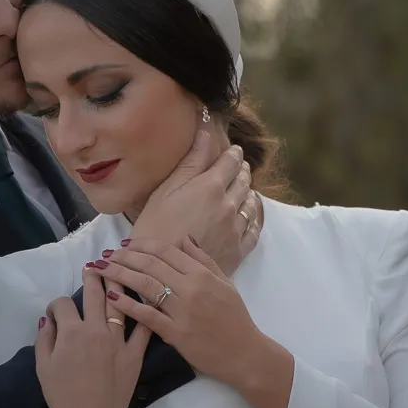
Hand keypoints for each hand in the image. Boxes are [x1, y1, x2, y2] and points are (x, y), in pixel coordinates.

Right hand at [35, 272, 152, 407]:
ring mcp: (118, 341)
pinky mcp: (135, 355)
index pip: (62, 304)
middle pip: (94, 294)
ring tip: (119, 271)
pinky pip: (144, 330)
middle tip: (94, 265)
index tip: (56, 310)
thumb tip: (47, 320)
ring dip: (118, 284)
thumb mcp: (43, 367)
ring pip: (120, 304)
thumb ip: (44, 340)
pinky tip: (150, 300)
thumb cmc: (62, 397)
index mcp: (71, 332)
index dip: (56, 304)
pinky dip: (147, 313)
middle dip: (93, 276)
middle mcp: (95, 330)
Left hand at [96, 238, 290, 407]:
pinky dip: (128, 304)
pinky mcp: (175, 333)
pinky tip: (111, 297)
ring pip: (145, 285)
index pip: (166, 252)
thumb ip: (203, 260)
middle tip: (105, 254)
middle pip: (151, 265)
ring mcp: (182, 310)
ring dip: (120, 274)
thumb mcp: (225, 283)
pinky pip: (147, 315)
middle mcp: (190, 288)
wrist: (244, 353)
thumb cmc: (235, 318)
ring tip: (101, 269)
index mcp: (202, 274)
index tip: (125, 244)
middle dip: (124, 257)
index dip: (142, 245)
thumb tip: (184, 238)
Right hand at [130, 127, 262, 274]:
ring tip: (245, 188)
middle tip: (240, 166)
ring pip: (251, 204)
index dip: (234, 154)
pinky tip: (250, 215)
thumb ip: (190, 162)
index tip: (234, 151)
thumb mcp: (166, 190)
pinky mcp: (237, 250)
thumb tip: (206, 134)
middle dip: (242, 171)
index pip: (231, 162)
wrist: (160, 273)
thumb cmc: (154, 228)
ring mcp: (235, 229)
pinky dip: (254, 218)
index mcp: (210, 187)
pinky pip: (254, 229)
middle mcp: (228, 205)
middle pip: (243, 181)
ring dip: (249, 192)